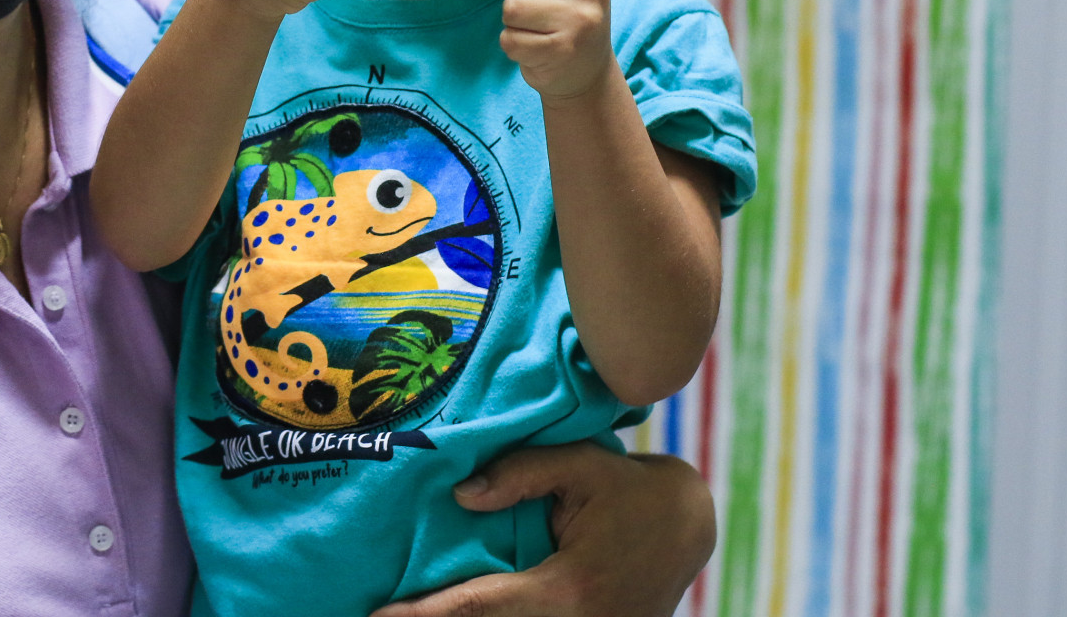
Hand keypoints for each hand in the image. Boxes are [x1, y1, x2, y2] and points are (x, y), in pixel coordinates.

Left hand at [368, 444, 714, 616]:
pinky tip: (451, 613)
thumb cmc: (631, 491)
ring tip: (405, 615)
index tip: (377, 614)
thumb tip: (460, 496)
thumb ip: (520, 473)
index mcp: (566, 590)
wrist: (688, 528)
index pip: (478, 608)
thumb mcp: (581, 466)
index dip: (424, 616)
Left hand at [501, 0, 613, 100]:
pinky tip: (539, 46)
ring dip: (515, 21)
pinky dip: (516, 46)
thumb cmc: (570, 3)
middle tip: (540, 4)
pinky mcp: (562, 52)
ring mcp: (580, 20)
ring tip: (540, 25)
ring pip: (510, 7)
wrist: (584, 68)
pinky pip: (510, 40)